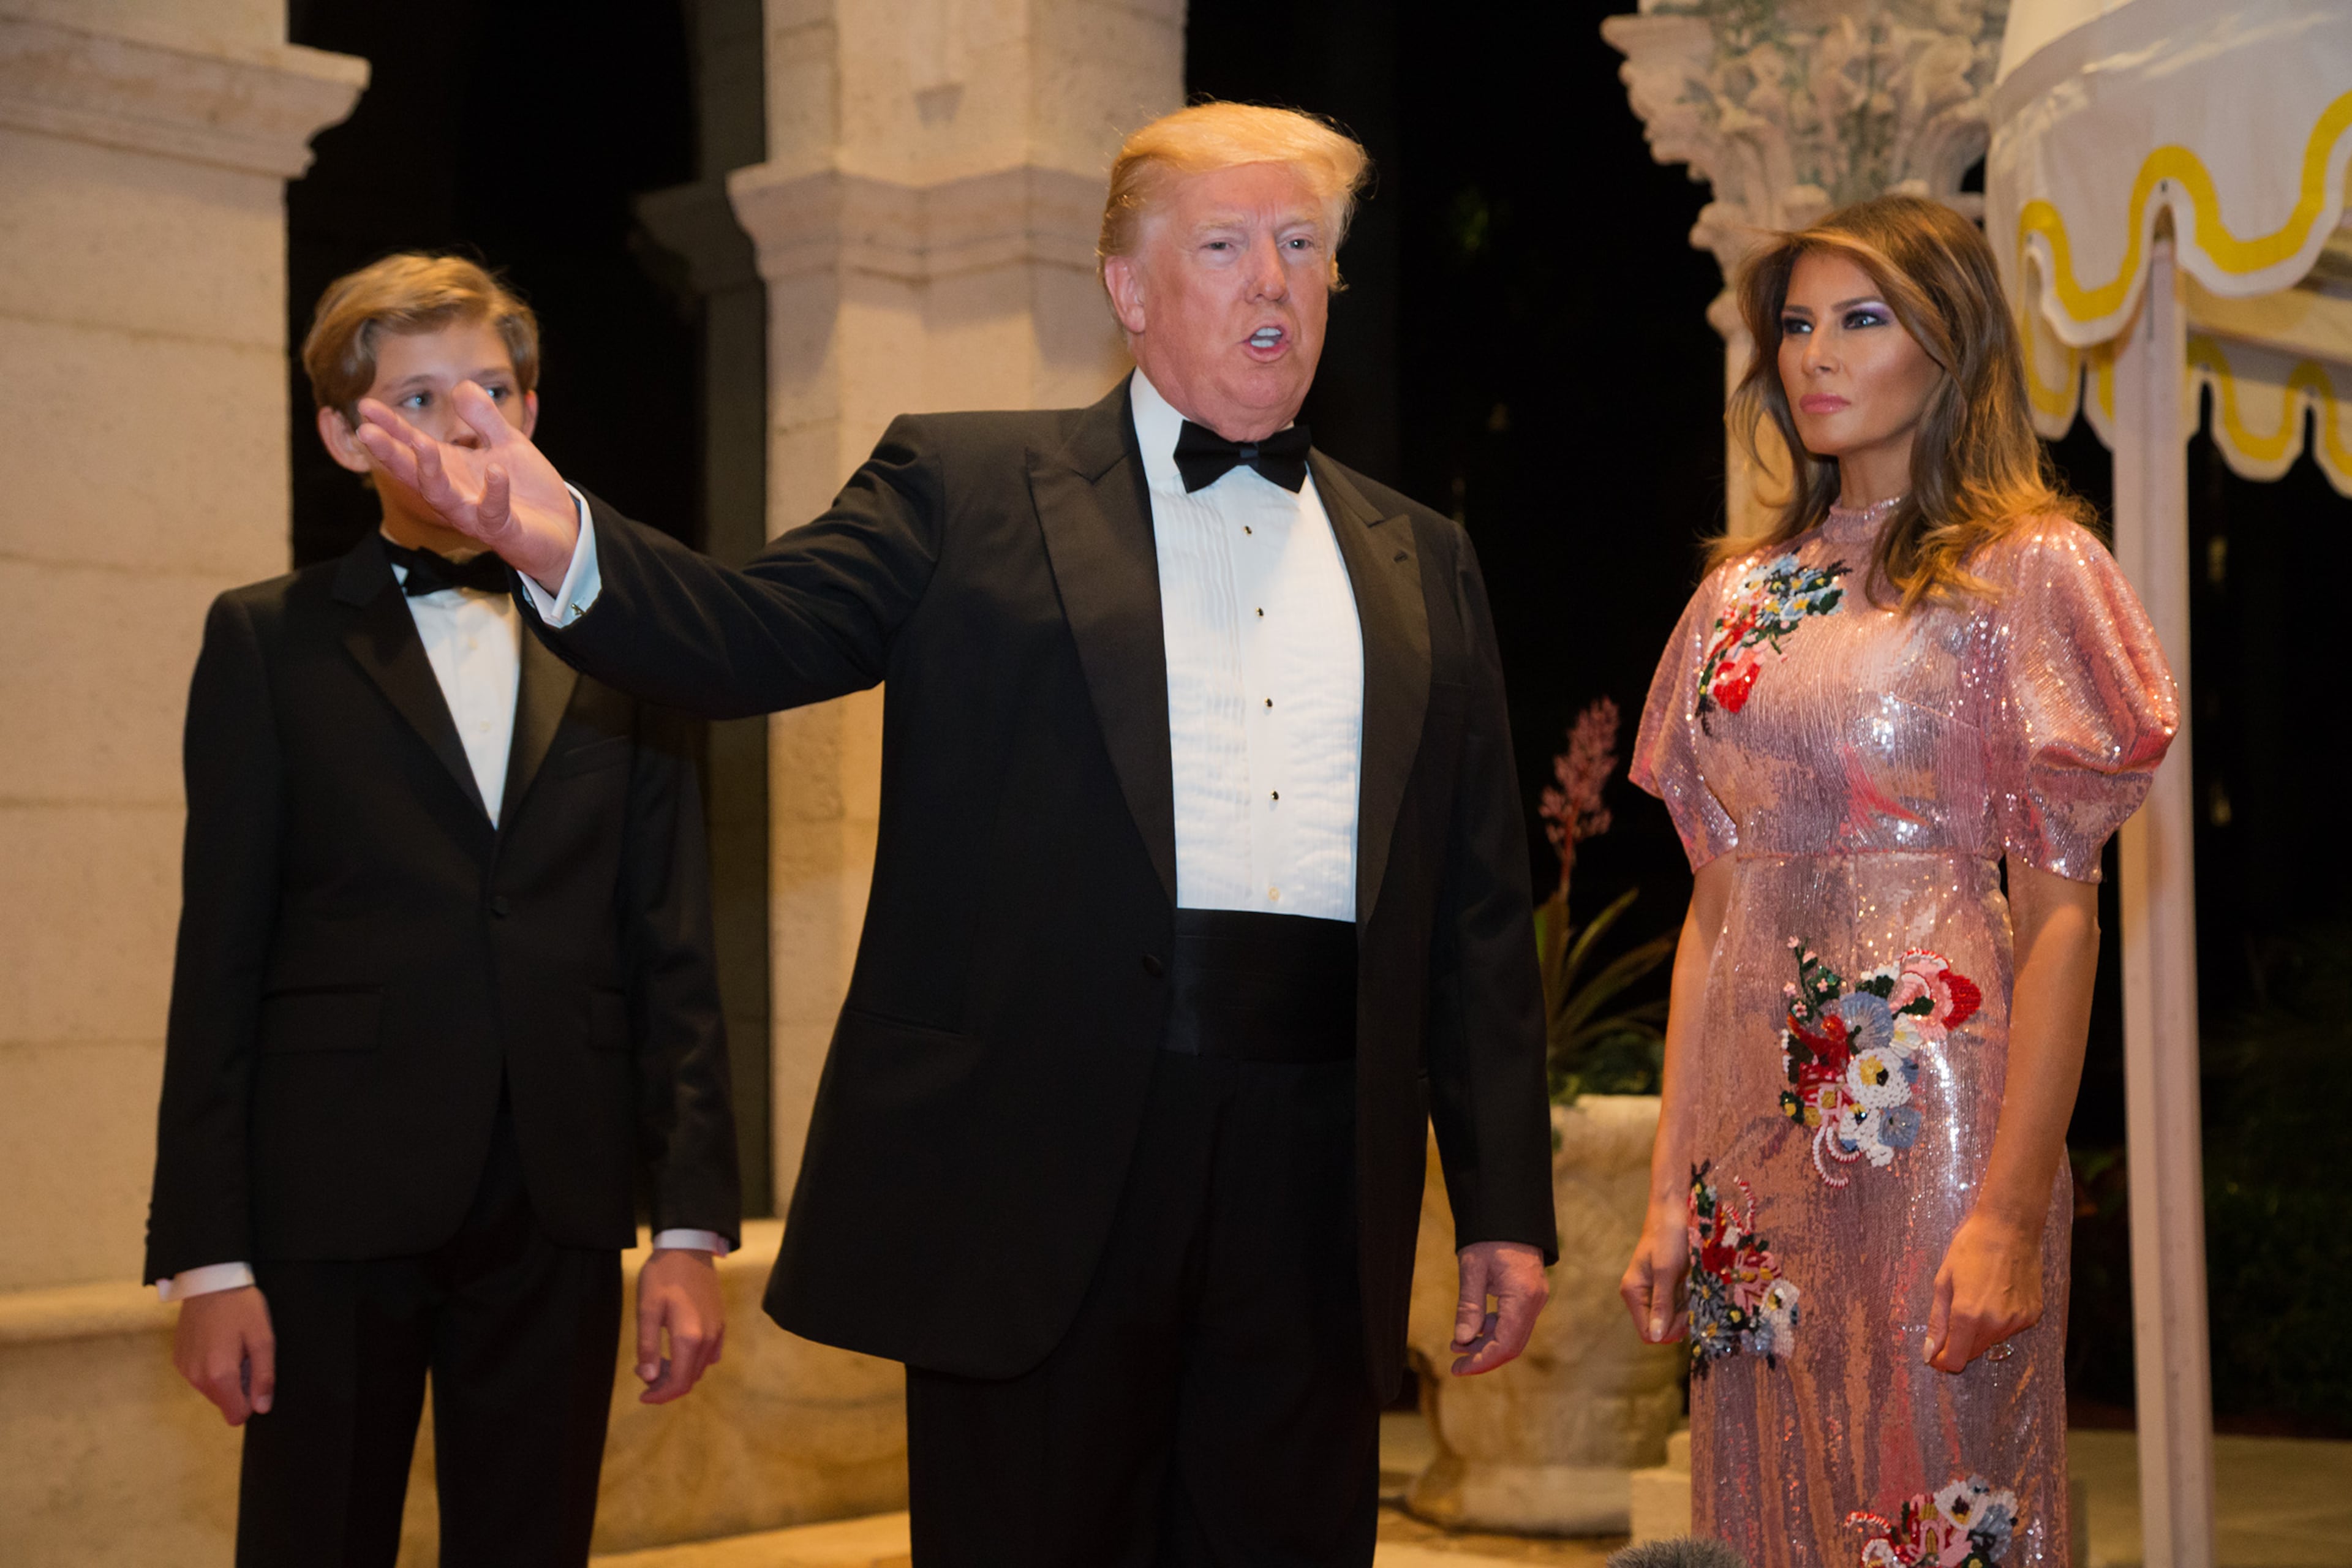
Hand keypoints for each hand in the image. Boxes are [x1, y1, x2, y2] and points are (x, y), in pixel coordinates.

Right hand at [173, 1285, 275, 1425]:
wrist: (209, 1281)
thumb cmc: (241, 1308)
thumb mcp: (263, 1338)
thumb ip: (264, 1376)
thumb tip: (262, 1408)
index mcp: (220, 1375)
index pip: (236, 1415)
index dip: (252, 1400)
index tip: (257, 1375)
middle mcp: (197, 1378)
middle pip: (224, 1402)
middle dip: (239, 1386)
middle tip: (245, 1355)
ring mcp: (184, 1370)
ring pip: (211, 1390)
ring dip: (225, 1376)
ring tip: (232, 1346)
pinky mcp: (178, 1360)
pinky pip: (199, 1376)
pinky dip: (210, 1367)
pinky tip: (217, 1342)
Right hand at [354, 381, 580, 586]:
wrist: (564, 526)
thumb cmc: (529, 488)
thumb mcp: (506, 443)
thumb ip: (484, 417)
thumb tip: (461, 387)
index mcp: (452, 469)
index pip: (413, 446)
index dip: (390, 427)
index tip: (365, 405)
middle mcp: (456, 493)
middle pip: (414, 473)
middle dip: (390, 453)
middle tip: (365, 431)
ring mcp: (475, 514)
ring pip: (443, 497)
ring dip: (430, 472)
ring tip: (421, 445)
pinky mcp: (502, 530)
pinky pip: (493, 512)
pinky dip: (494, 492)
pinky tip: (496, 471)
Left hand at [635, 1248, 725, 1403]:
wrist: (688, 1247)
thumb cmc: (662, 1276)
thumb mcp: (646, 1310)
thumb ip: (647, 1347)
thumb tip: (649, 1378)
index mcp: (689, 1338)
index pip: (679, 1383)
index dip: (660, 1396)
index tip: (642, 1396)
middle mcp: (709, 1339)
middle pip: (690, 1378)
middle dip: (666, 1385)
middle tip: (644, 1373)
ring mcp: (718, 1331)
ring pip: (700, 1367)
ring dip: (679, 1372)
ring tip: (656, 1360)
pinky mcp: (721, 1322)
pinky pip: (710, 1354)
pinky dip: (693, 1360)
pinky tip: (677, 1349)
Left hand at [1449, 1240, 1548, 1375]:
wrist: (1510, 1213)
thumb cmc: (1490, 1237)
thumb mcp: (1472, 1269)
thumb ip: (1469, 1306)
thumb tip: (1461, 1339)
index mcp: (1522, 1297)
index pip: (1505, 1345)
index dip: (1481, 1361)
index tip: (1457, 1368)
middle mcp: (1534, 1302)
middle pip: (1512, 1345)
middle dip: (1484, 1357)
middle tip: (1456, 1364)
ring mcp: (1535, 1299)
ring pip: (1513, 1336)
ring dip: (1487, 1344)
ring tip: (1458, 1345)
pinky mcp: (1530, 1295)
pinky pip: (1514, 1322)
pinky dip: (1494, 1330)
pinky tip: (1474, 1328)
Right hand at [1619, 1203, 1689, 1344]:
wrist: (1675, 1211)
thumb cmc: (1668, 1237)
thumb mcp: (1666, 1271)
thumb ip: (1661, 1304)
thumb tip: (1655, 1338)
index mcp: (1633, 1292)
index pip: (1647, 1332)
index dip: (1667, 1331)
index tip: (1686, 1316)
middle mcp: (1641, 1295)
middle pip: (1661, 1327)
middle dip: (1680, 1319)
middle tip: (1693, 1298)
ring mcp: (1655, 1291)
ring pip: (1674, 1317)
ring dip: (1687, 1308)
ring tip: (1693, 1287)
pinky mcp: (1668, 1286)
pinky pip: (1680, 1305)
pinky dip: (1690, 1299)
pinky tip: (1694, 1284)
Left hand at [1924, 1211, 2042, 1372]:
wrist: (2010, 1227)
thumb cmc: (1970, 1247)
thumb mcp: (1944, 1281)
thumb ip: (1937, 1321)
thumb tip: (1929, 1353)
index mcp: (1969, 1315)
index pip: (1955, 1359)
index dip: (1942, 1360)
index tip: (1934, 1353)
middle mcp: (1996, 1323)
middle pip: (1972, 1353)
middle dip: (1958, 1344)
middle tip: (1951, 1318)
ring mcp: (2018, 1320)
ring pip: (1991, 1341)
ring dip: (1979, 1332)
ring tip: (1976, 1296)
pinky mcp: (2033, 1315)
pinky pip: (2009, 1329)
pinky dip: (1999, 1321)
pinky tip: (1995, 1296)